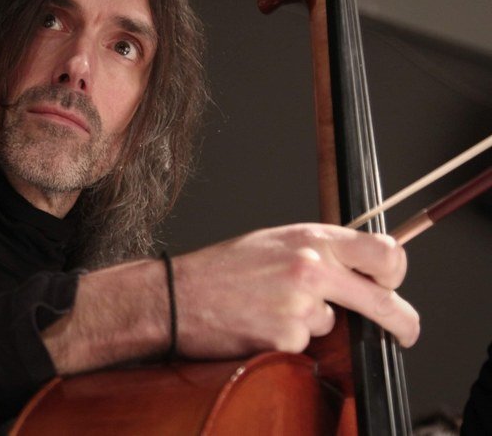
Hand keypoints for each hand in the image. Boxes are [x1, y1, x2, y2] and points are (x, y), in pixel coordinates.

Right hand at [173, 223, 419, 358]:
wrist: (179, 295)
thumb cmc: (222, 268)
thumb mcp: (275, 241)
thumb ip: (318, 251)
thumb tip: (356, 270)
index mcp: (311, 238)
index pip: (384, 252)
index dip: (395, 272)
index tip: (392, 284)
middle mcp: (312, 267)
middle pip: (382, 300)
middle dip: (401, 322)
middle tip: (405, 332)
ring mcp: (300, 304)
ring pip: (331, 323)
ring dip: (309, 323)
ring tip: (268, 308)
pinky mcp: (286, 337)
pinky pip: (304, 344)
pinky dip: (286, 340)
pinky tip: (258, 324)